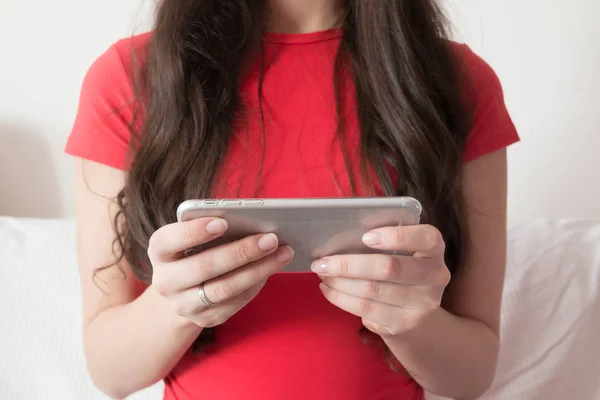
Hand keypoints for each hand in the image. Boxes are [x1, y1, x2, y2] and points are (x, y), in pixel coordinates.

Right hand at [148, 218, 293, 327]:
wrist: (184, 289)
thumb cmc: (196, 249)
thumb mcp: (194, 235)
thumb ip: (213, 227)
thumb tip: (253, 221)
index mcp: (159, 251)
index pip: (169, 240)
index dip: (194, 232)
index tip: (222, 223)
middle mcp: (165, 281)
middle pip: (204, 267)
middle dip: (241, 252)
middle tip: (270, 238)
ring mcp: (183, 304)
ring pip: (224, 289)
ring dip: (258, 270)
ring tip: (282, 252)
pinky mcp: (205, 319)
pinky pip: (235, 302)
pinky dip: (257, 283)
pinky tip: (272, 267)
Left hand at [312, 224, 449, 336]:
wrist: (417, 317)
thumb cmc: (401, 271)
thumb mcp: (404, 252)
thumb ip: (386, 240)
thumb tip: (342, 234)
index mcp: (434, 251)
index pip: (427, 239)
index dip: (397, 236)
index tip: (366, 236)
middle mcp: (434, 278)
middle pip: (389, 268)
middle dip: (349, 264)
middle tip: (322, 261)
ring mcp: (421, 305)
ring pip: (372, 291)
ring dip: (340, 282)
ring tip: (322, 273)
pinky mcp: (403, 324)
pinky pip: (366, 309)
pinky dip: (341, 298)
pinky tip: (328, 289)